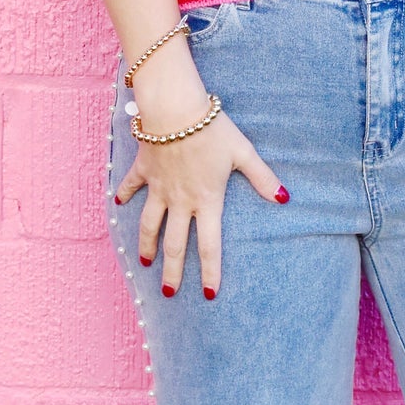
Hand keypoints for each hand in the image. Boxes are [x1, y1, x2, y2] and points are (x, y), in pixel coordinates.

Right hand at [113, 54, 285, 299]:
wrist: (175, 110)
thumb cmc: (212, 129)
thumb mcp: (242, 153)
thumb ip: (262, 178)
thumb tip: (284, 198)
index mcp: (207, 200)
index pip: (209, 245)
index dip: (210, 271)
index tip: (208, 294)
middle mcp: (180, 201)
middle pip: (175, 244)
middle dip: (172, 272)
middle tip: (169, 293)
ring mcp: (159, 187)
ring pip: (149, 225)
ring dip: (147, 245)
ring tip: (145, 262)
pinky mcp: (144, 170)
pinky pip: (131, 187)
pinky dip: (124, 196)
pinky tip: (120, 204)